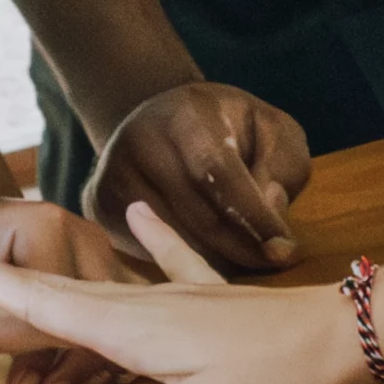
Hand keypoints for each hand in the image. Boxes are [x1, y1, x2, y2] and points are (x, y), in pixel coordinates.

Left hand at [0, 194, 128, 383]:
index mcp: (49, 228)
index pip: (50, 302)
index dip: (35, 353)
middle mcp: (87, 236)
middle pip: (91, 312)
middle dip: (66, 364)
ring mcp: (106, 249)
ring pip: (111, 319)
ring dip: (84, 362)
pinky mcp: (113, 264)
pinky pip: (116, 316)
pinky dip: (96, 350)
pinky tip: (72, 378)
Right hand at [0, 200, 368, 383]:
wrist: (346, 335)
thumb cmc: (277, 379)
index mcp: (132, 329)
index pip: (42, 306)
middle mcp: (146, 303)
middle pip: (58, 297)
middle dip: (2, 292)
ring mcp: (180, 294)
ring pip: (98, 286)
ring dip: (52, 284)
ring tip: (11, 278)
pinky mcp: (212, 295)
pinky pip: (167, 261)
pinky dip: (147, 238)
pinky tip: (136, 211)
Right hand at [83, 82, 311, 272]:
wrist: (162, 120)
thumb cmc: (230, 129)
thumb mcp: (270, 131)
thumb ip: (280, 168)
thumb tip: (269, 218)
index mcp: (184, 115)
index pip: (216, 170)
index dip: (251, 215)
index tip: (284, 249)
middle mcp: (138, 141)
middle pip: (194, 215)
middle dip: (241, 248)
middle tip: (274, 265)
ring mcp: (111, 176)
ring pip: (171, 243)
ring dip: (216, 264)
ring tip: (249, 265)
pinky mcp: (99, 208)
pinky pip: (146, 254)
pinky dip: (182, 268)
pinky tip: (208, 266)